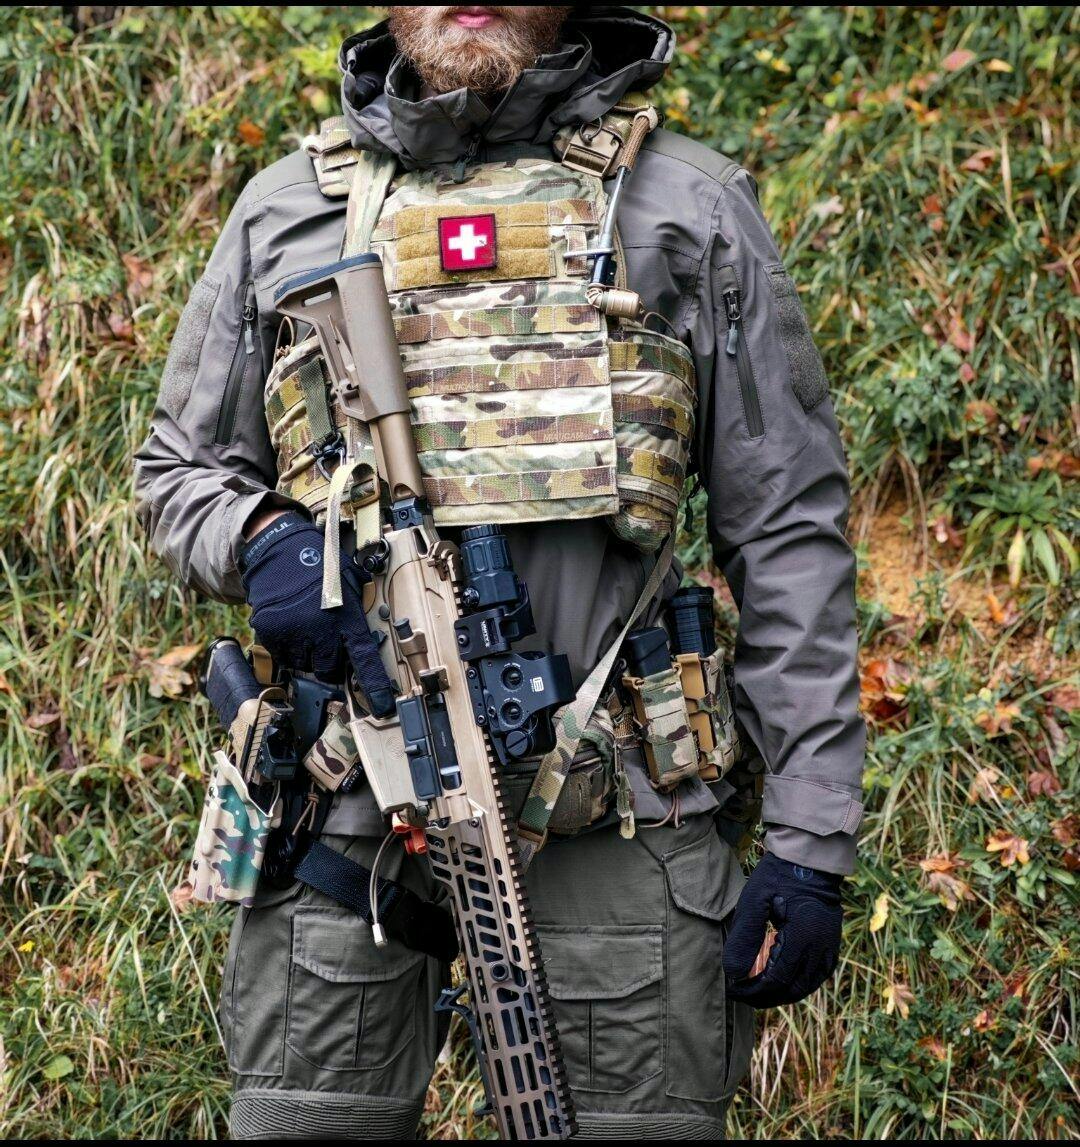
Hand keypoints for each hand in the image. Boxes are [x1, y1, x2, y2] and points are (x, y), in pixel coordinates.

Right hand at [240, 513, 395, 715]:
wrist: (279, 551)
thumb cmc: (319, 566)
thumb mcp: (349, 582)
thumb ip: (358, 609)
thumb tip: (368, 635)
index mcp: (346, 616)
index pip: (365, 659)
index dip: (375, 686)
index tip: (383, 706)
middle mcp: (321, 629)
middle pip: (330, 669)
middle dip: (330, 659)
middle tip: (325, 635)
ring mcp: (295, 634)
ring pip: (305, 665)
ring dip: (307, 653)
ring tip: (306, 625)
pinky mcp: (272, 635)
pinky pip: (284, 658)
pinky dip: (288, 648)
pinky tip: (291, 624)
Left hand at [723, 851, 842, 1007]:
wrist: (810, 860)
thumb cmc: (778, 876)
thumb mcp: (754, 901)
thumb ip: (744, 938)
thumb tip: (733, 974)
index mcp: (803, 937)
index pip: (777, 981)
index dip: (753, 991)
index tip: (734, 990)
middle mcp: (821, 949)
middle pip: (792, 990)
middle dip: (765, 997)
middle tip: (742, 994)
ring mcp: (829, 949)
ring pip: (805, 987)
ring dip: (781, 993)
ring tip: (757, 991)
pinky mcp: (832, 946)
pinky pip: (815, 977)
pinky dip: (796, 984)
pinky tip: (779, 980)